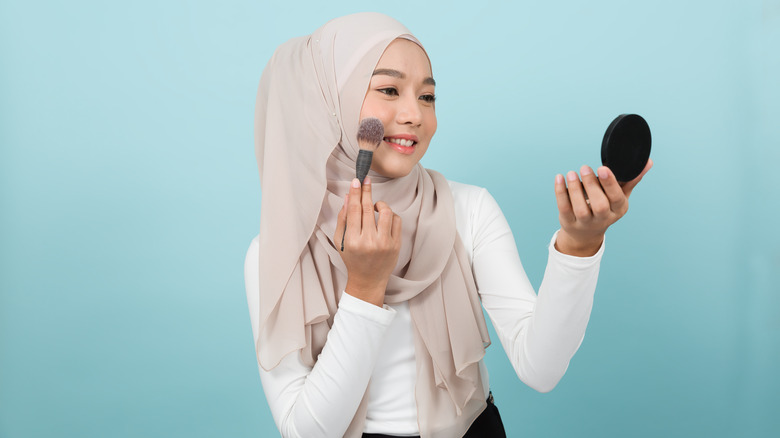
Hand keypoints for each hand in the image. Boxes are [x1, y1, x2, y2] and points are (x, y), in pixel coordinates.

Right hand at [334, 177, 401, 306]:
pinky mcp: (396, 245)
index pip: (354, 210)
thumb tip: (348, 197)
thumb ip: (343, 219)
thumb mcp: (341, 241)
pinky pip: (396, 221)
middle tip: (366, 179)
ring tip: (375, 206)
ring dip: (380, 204)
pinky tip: (383, 218)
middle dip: (367, 191)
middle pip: (368, 209)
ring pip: (385, 212)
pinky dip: (390, 215)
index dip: (356, 193)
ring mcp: (384, 244)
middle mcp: (369, 241)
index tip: (357, 180)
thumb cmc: (352, 258)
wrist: (368, 279)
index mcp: (353, 240)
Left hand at [554, 159, 652, 256]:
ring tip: (572, 173)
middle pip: (599, 205)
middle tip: (585, 168)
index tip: (603, 168)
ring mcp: (585, 222)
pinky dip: (560, 192)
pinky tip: (559, 178)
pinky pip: (564, 207)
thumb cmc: (606, 209)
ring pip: (580, 207)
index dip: (610, 184)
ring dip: (575, 189)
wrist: (586, 234)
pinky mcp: (569, 222)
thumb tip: (647, 162)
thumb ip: (631, 179)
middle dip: (592, 185)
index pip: (616, 198)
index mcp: (618, 209)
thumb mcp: (620, 196)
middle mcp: (603, 218)